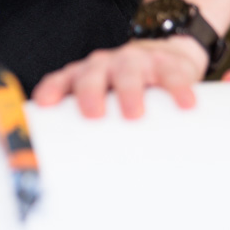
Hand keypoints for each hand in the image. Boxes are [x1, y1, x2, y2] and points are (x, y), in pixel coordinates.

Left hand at [32, 36, 207, 118]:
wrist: (161, 55)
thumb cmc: (120, 89)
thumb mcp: (100, 100)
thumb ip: (86, 126)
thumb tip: (75, 174)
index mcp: (81, 76)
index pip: (60, 81)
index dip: (51, 91)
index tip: (44, 105)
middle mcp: (102, 66)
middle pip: (90, 77)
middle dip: (89, 94)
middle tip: (93, 115)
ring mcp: (133, 62)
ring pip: (128, 74)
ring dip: (129, 93)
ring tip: (133, 114)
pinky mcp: (165, 64)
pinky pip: (171, 75)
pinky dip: (178, 89)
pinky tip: (185, 104)